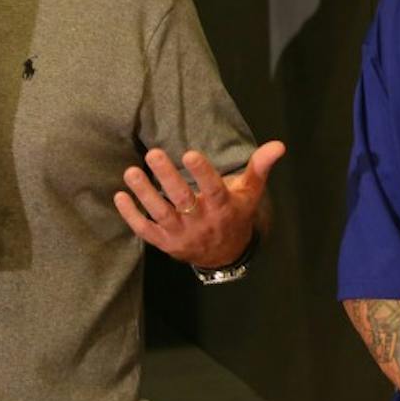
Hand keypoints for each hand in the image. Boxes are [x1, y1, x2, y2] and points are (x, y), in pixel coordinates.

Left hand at [114, 140, 284, 266]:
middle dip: (167, 178)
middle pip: (182, 200)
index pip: (213, 190)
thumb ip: (260, 167)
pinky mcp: (164, 242)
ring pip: (160, 214)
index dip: (202, 173)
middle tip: (154, 154)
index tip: (190, 153)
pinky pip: (145, 230)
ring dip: (145, 194)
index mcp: (222, 208)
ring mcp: (180, 234)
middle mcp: (201, 222)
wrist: (224, 255)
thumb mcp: (249, 193)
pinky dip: (131, 216)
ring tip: (131, 172)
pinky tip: (119, 196)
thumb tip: (279, 145)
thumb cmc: (235, 215)